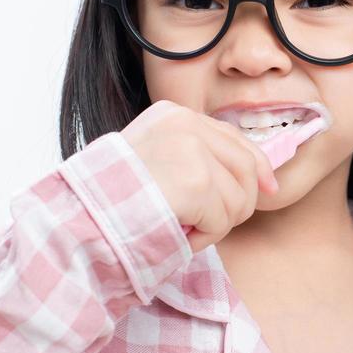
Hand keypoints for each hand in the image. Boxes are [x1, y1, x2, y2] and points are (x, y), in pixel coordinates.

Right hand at [119, 100, 277, 252]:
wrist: (83, 216)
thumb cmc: (114, 197)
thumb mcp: (156, 160)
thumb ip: (198, 158)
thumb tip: (262, 177)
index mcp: (173, 114)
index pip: (234, 137)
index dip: (257, 167)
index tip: (268, 188)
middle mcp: (185, 124)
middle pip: (247, 166)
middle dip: (238, 202)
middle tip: (210, 223)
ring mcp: (192, 151)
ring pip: (240, 198)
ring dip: (216, 224)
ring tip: (183, 226)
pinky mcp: (196, 183)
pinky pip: (223, 220)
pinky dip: (203, 237)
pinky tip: (177, 231)